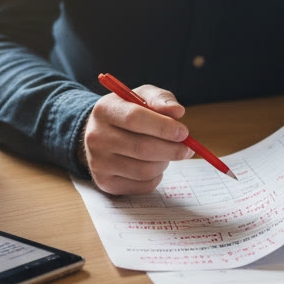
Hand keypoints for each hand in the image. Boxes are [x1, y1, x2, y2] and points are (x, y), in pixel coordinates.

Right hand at [79, 85, 193, 194]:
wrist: (101, 134)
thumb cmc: (128, 112)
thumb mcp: (142, 97)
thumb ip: (161, 99)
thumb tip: (177, 112)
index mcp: (105, 110)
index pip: (135, 119)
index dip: (163, 127)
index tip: (184, 132)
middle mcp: (96, 137)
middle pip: (142, 148)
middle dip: (172, 150)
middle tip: (187, 149)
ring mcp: (98, 163)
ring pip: (144, 170)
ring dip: (164, 163)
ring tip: (166, 154)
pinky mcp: (105, 183)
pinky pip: (142, 186)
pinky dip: (157, 177)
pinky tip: (154, 165)